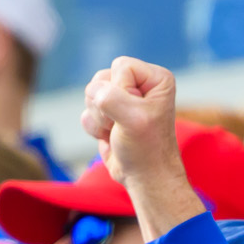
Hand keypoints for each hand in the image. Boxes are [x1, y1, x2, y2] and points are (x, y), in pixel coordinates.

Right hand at [79, 58, 187, 205]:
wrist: (143, 177)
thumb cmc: (146, 149)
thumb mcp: (133, 119)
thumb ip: (110, 98)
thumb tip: (93, 91)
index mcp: (155, 78)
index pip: (121, 66)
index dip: (120, 90)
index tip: (134, 113)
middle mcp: (140, 84)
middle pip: (102, 78)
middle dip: (106, 105)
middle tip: (123, 124)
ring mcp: (122, 98)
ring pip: (91, 94)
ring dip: (100, 118)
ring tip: (118, 131)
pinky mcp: (109, 113)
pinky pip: (87, 111)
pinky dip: (95, 128)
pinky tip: (111, 137)